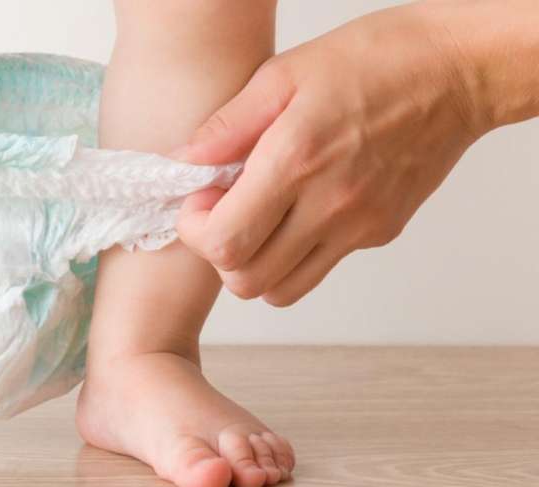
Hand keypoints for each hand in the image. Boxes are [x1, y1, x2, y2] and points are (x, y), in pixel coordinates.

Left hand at [174, 3, 501, 305]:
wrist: (457, 71)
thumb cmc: (375, 60)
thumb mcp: (284, 73)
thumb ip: (227, 126)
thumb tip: (185, 162)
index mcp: (296, 161)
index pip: (224, 242)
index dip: (196, 230)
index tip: (201, 199)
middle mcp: (330, 205)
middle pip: (247, 281)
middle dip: (219, 253)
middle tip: (223, 212)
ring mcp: (359, 227)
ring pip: (283, 291)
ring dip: (254, 266)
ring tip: (256, 220)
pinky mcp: (381, 233)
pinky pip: (321, 267)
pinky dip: (295, 254)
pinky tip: (298, 209)